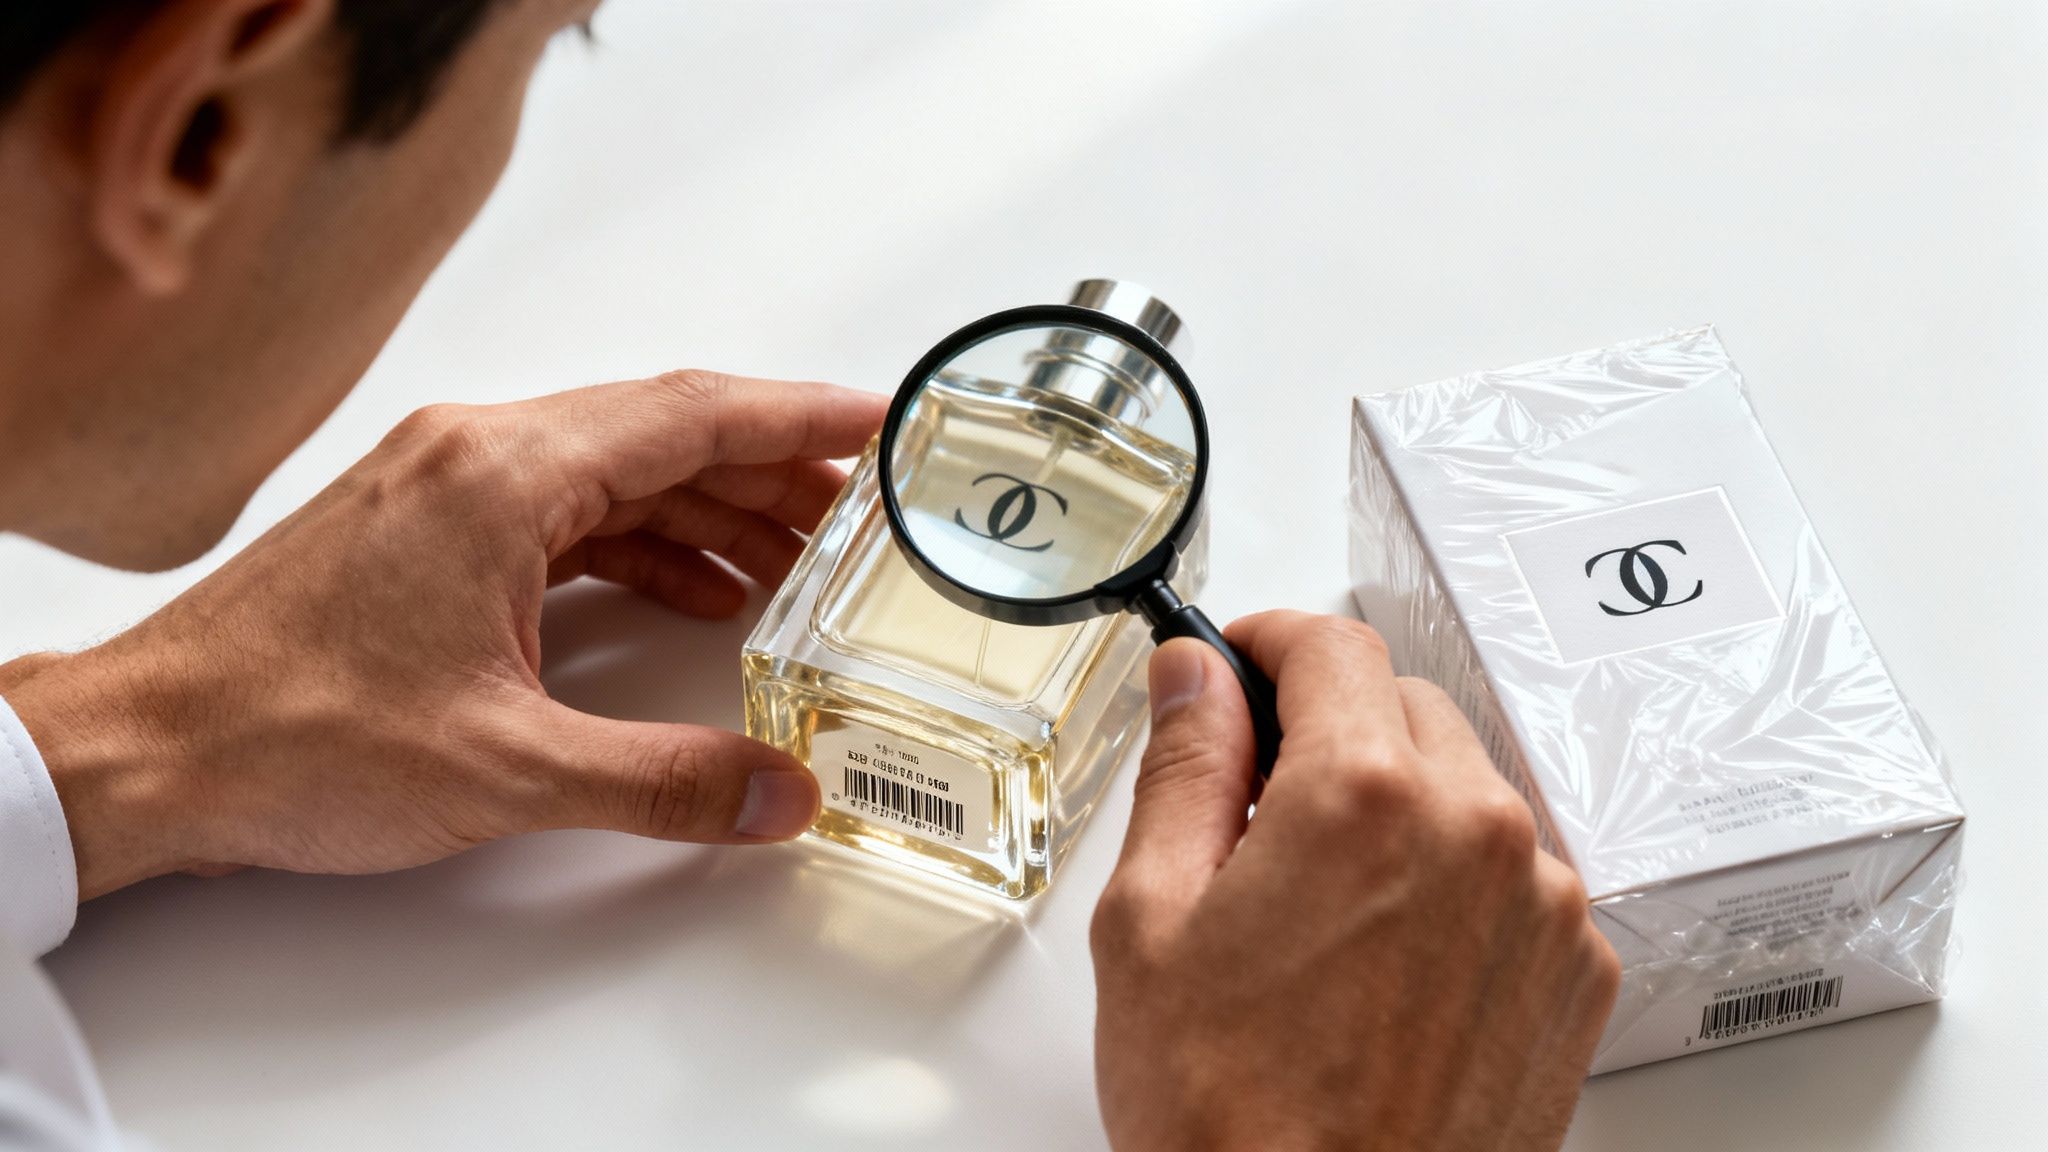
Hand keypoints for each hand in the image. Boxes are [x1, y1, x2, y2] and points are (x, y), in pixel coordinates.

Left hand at [2, 371, 885, 897]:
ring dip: (710, 510)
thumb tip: (777, 794)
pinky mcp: (424, 533)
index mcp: (502, 473)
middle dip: (771, 474)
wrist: (143, 752)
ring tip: (797, 561)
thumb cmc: (288, 734)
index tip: (877, 422)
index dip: (798, 418)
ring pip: (615, 473)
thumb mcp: (504, 768)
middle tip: (862, 513)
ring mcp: (442, 488)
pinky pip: (566, 513)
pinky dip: (643, 542)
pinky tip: (690, 589)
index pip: (689, 415)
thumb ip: (662, 781)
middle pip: (662, 436)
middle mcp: (474, 454)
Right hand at [1091, 612, 1620, 1151]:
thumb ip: (1185, 766)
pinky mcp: (1578, 974)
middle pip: (1405, 706)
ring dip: (1398, 807)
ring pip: (1467, 789)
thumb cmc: (1231, 1117)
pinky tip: (1387, 958)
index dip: (1268, 642)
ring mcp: (1545, 907)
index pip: (1332, 645)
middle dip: (1329, 728)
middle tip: (1257, 804)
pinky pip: (1517, 874)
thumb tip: (1193, 676)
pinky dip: (1456, 883)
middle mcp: (1479, 834)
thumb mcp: (1152, 921)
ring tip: (1322, 905)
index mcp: (1366, 798)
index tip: (1236, 667)